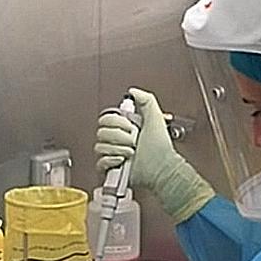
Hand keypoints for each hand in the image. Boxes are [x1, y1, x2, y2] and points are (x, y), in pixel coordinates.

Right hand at [95, 88, 214, 222]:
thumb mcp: (156, 118)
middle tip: (133, 140)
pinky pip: (99, 162)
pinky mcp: (109, 169)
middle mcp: (117, 140)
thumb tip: (133, 91)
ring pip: (100, 147)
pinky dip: (111, 161)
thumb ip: (146, 100)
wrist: (161, 168)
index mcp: (124, 127)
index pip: (106, 118)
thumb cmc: (160, 148)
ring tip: (132, 152)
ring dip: (119, 149)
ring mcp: (112, 154)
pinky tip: (123, 160)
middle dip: (120, 136)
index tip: (131, 126)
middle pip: (101, 132)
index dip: (117, 122)